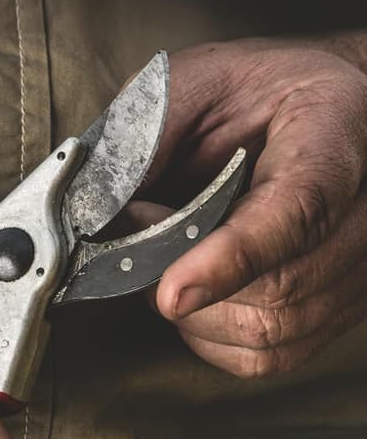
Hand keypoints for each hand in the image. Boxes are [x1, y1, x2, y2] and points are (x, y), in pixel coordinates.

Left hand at [131, 39, 366, 376]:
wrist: (312, 107)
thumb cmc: (251, 93)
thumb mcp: (192, 84)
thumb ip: (147, 139)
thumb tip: (98, 216)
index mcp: (332, 133)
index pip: (299, 208)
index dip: (232, 257)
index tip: (170, 292)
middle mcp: (364, 208)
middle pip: (280, 287)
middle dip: (185, 276)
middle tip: (142, 233)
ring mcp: (358, 265)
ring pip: (270, 330)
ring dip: (192, 310)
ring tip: (169, 256)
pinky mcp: (335, 306)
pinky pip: (268, 354)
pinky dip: (210, 335)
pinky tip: (196, 291)